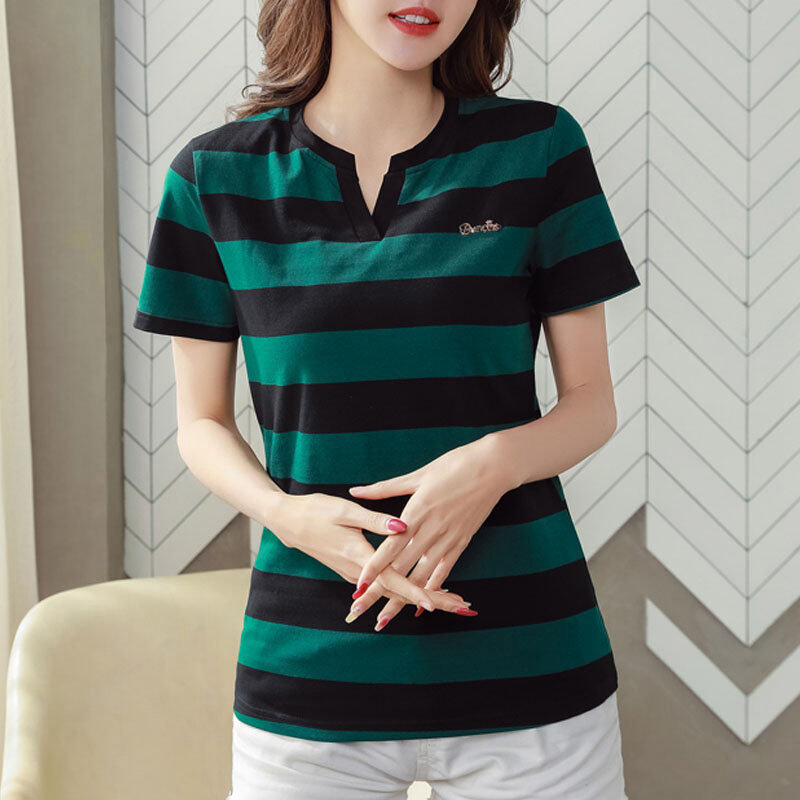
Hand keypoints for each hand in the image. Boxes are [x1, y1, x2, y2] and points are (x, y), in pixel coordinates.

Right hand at [267, 491, 470, 614]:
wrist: (288, 521)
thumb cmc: (315, 511)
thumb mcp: (344, 511)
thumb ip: (375, 519)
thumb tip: (403, 526)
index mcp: (359, 556)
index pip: (393, 580)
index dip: (415, 592)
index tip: (437, 603)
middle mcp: (360, 571)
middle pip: (401, 592)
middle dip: (433, 600)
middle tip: (463, 607)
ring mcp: (357, 574)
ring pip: (395, 590)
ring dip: (425, 596)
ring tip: (454, 601)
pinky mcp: (357, 570)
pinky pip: (387, 585)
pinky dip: (409, 590)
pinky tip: (426, 590)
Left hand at [345, 434, 511, 628]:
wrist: (494, 467)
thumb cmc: (455, 465)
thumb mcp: (418, 475)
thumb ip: (385, 488)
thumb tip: (355, 490)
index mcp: (417, 511)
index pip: (389, 546)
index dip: (373, 568)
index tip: (358, 585)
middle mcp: (431, 530)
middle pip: (401, 567)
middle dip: (379, 590)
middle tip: (359, 609)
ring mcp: (448, 538)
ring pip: (422, 576)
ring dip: (402, 599)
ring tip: (385, 617)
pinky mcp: (463, 541)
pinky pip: (445, 571)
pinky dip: (433, 589)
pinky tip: (421, 604)